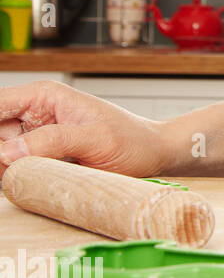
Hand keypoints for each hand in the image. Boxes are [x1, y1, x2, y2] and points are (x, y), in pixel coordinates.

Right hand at [0, 79, 169, 179]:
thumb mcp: (97, 139)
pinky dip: (14, 176)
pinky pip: (13, 167)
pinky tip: (31, 181)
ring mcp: (34, 136)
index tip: (1, 154)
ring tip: (36, 173)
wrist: (154, 155)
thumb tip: (7, 152)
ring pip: (1, 153)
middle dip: (0, 154)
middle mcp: (33, 113)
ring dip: (6, 168)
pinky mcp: (39, 156)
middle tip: (14, 170)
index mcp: (44, 96)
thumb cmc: (134, 140)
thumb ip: (53, 140)